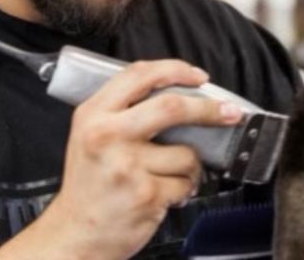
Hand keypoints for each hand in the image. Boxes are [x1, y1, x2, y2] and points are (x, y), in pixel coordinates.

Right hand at [0, 60, 242, 259]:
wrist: (75, 234)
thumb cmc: (90, 183)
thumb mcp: (91, 133)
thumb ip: (125, 108)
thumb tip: (181, 92)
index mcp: (93, 114)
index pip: (140, 74)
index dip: (176, 70)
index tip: (200, 77)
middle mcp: (107, 135)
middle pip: (172, 106)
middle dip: (208, 109)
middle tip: (229, 112)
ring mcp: (127, 166)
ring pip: (186, 152)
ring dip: (190, 165)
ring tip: (169, 173)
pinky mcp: (146, 194)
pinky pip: (186, 182)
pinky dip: (185, 188)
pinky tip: (165, 193)